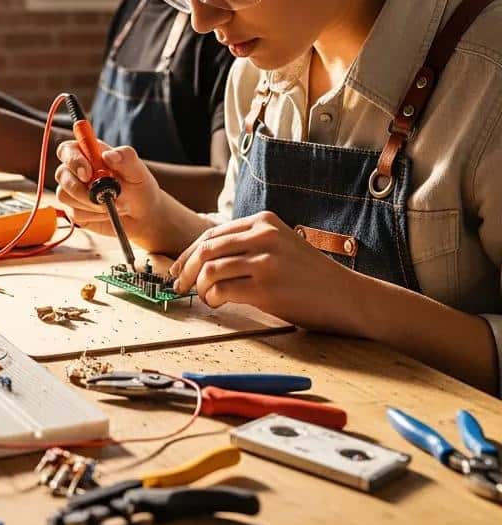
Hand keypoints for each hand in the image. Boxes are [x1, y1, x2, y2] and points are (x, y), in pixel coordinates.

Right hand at [55, 139, 169, 250]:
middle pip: (61, 173)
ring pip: (64, 195)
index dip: (72, 160)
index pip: (67, 149)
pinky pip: (74, 213)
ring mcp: (73, 190)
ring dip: (89, 203)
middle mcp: (77, 170)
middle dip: (78, 188)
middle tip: (100, 196)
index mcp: (89, 153)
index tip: (87, 173)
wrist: (142, 214)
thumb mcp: (138, 171)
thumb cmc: (139, 187)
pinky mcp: (74, 209)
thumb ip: (126, 158)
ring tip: (112, 204)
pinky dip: (92, 215)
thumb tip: (109, 156)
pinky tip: (106, 213)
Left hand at [169, 210, 350, 327]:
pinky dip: (212, 298)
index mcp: (264, 221)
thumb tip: (201, 257)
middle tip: (179, 286)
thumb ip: (247, 243)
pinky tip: (218, 303)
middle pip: (205, 250)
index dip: (188, 253)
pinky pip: (222, 290)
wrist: (348, 296)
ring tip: (205, 297)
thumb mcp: (280, 244)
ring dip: (199, 287)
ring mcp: (266, 261)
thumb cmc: (309, 276)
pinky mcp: (267, 287)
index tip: (177, 269)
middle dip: (186, 269)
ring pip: (209, 270)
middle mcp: (264, 236)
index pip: (211, 234)